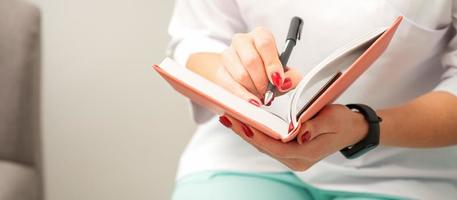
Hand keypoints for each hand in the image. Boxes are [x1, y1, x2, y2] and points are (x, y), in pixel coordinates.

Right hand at [187, 27, 301, 105]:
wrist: (247, 76)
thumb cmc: (266, 72)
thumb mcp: (283, 73)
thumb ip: (291, 78)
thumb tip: (286, 83)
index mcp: (260, 35)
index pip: (265, 44)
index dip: (272, 64)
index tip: (278, 81)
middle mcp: (242, 41)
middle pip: (251, 60)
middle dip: (262, 81)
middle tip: (268, 93)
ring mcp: (228, 54)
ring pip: (240, 75)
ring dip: (253, 90)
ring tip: (260, 96)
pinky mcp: (219, 71)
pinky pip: (229, 85)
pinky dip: (242, 96)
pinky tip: (250, 102)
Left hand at [218, 104, 368, 170]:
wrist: (352, 129)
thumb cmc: (342, 122)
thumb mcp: (332, 119)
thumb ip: (314, 126)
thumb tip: (299, 132)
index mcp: (307, 154)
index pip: (276, 147)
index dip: (258, 136)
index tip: (242, 123)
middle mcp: (297, 160)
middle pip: (265, 147)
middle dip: (245, 132)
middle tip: (227, 117)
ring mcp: (293, 159)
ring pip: (265, 147)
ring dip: (248, 133)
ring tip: (231, 118)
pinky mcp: (291, 153)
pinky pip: (269, 144)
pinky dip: (257, 134)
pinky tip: (246, 123)